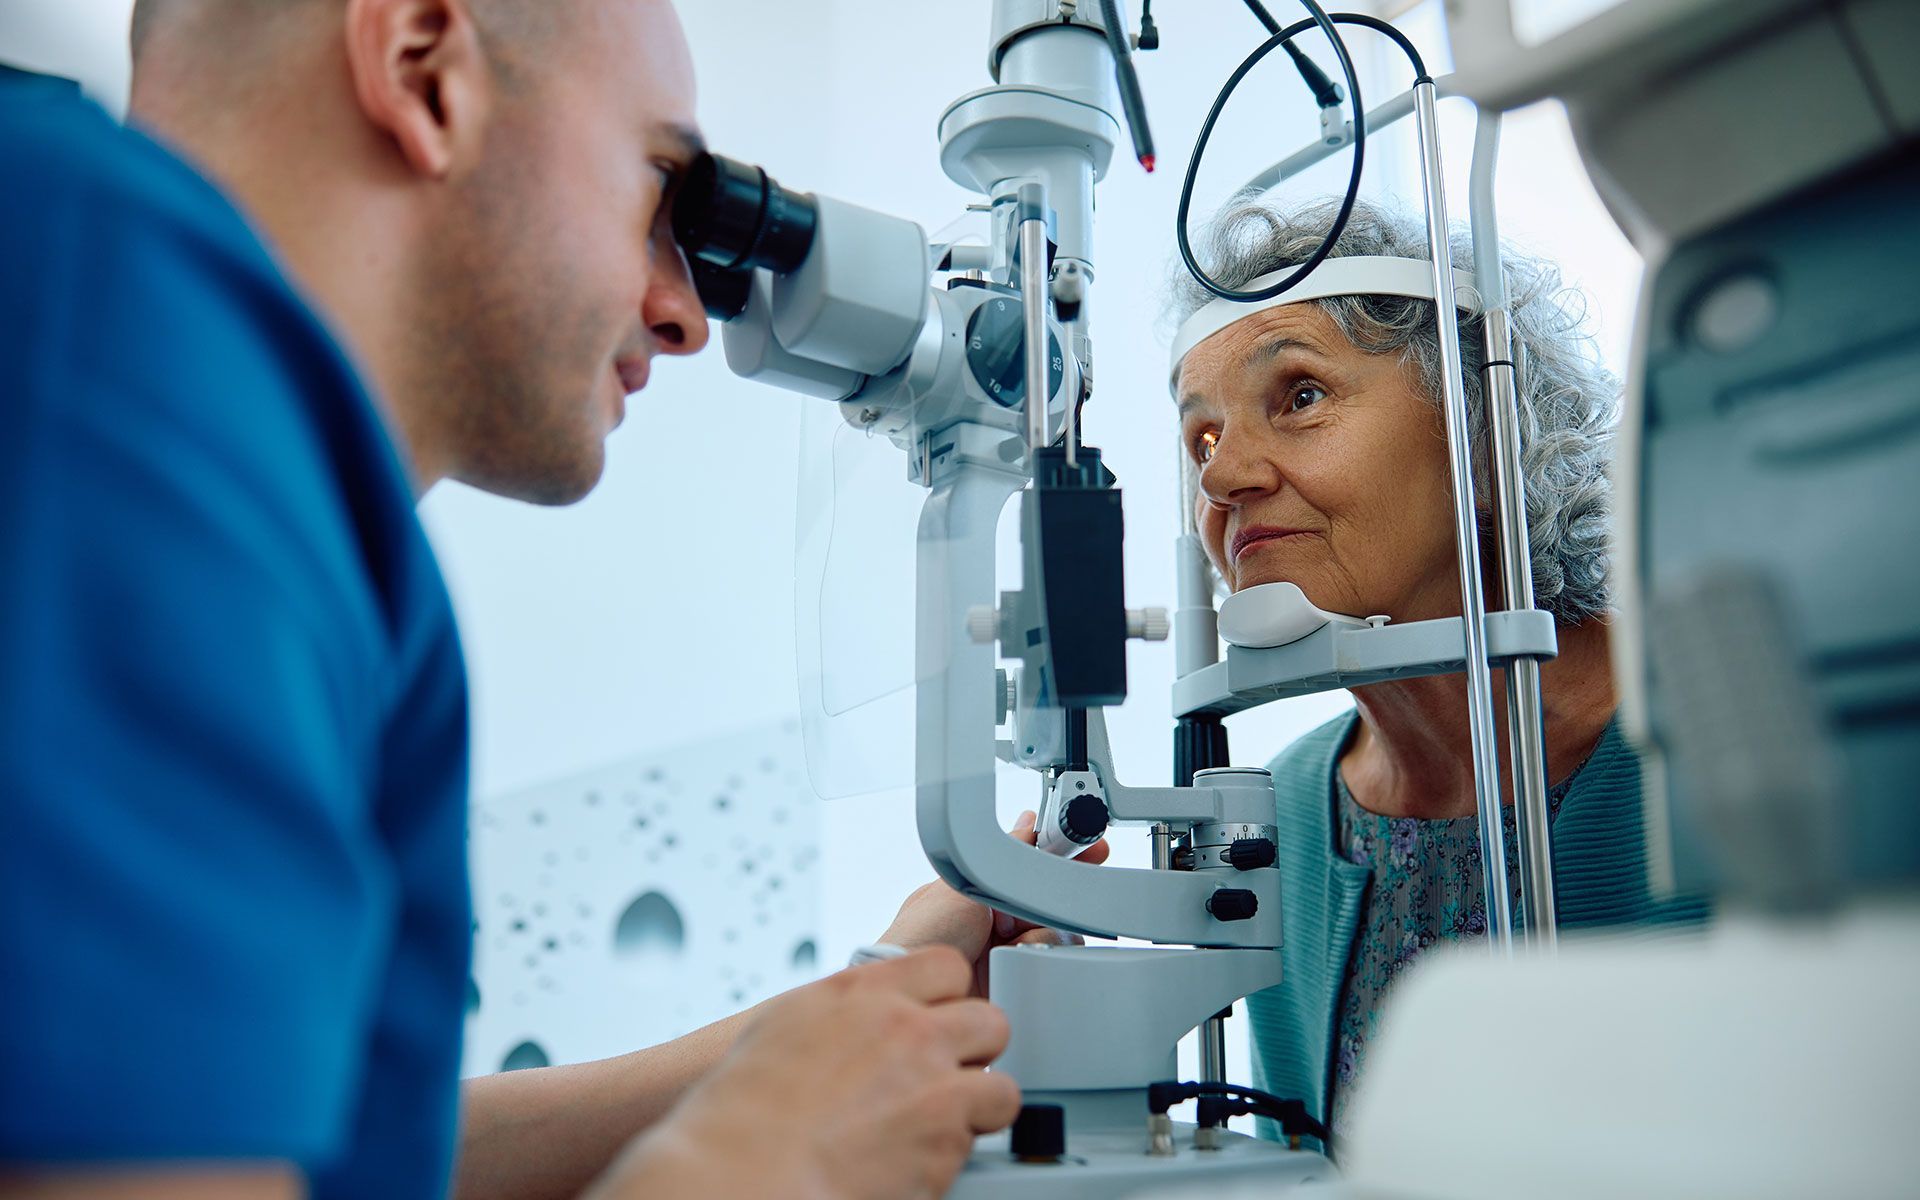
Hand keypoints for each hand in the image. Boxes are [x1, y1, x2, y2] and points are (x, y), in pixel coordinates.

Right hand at [590, 947, 1018, 1199]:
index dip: (948, 999)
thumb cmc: (745, 1109)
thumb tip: (866, 1013)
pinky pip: (977, 1140)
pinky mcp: (946, 1141)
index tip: (940, 1019)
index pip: (948, 967)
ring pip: (1000, 1086)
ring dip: (977, 1107)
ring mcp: (934, 1085)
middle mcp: (907, 1030)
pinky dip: (955, 1153)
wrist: (747, 1168)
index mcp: (865, 992)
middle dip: (975, 1051)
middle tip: (949, 1074)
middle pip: (989, 1020)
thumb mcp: (788, 1023)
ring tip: (941, 1124)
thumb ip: (845, 1010)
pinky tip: (916, 1157)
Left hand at [878, 811, 1109, 996]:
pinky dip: (1043, 957)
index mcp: (982, 892)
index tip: (1092, 850)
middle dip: (1052, 902)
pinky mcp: (1019, 978)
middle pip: (1052, 900)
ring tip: (1014, 940)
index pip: (1031, 869)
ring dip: (1042, 932)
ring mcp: (1009, 951)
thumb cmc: (922, 937)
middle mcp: (998, 920)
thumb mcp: (963, 886)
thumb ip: (1000, 854)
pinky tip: (1018, 958)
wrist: (916, 991)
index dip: (1062, 858)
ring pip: (1059, 931)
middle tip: (1042, 907)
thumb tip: (1027, 824)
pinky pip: (1054, 961)